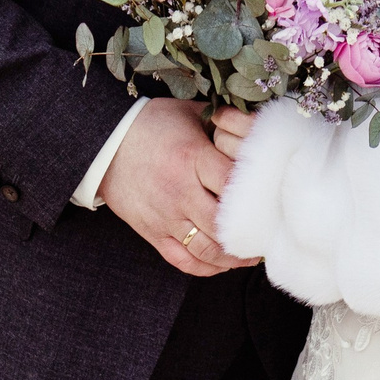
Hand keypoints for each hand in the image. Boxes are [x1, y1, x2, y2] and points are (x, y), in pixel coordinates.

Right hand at [97, 98, 260, 276]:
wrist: (105, 143)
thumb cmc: (152, 124)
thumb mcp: (188, 112)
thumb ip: (224, 120)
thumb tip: (257, 123)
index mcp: (192, 158)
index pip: (233, 184)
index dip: (257, 194)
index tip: (274, 198)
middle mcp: (180, 191)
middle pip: (223, 224)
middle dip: (249, 233)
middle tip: (268, 233)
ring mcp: (165, 216)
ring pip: (205, 250)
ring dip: (232, 257)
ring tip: (251, 253)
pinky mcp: (152, 233)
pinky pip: (182, 260)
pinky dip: (205, 267)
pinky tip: (222, 263)